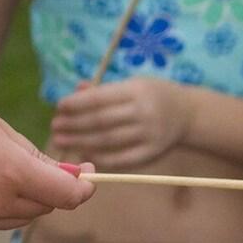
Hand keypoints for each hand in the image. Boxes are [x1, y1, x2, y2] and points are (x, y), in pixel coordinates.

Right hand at [0, 82, 94, 226]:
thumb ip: (35, 156)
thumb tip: (68, 174)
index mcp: (11, 175)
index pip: (69, 196)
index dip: (85, 186)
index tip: (90, 171)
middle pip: (47, 207)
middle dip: (58, 189)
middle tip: (59, 165)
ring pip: (21, 216)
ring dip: (32, 198)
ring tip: (19, 167)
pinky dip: (5, 204)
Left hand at [50, 79, 194, 166]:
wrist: (188, 114)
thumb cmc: (152, 95)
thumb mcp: (132, 84)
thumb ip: (104, 89)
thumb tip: (75, 92)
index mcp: (138, 91)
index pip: (100, 99)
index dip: (76, 104)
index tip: (59, 107)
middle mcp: (144, 112)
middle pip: (100, 121)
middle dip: (73, 125)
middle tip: (55, 128)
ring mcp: (149, 134)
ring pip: (107, 141)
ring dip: (80, 142)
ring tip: (61, 141)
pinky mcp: (152, 152)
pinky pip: (121, 159)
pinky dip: (99, 158)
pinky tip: (84, 154)